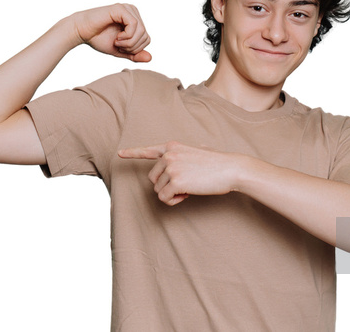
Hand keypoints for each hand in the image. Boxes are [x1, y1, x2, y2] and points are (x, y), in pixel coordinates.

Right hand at [70, 3, 150, 61]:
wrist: (81, 32)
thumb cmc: (99, 39)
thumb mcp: (120, 51)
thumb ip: (134, 54)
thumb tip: (150, 58)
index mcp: (135, 20)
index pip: (147, 39)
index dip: (135, 49)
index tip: (121, 48)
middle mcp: (133, 12)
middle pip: (145, 36)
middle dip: (133, 47)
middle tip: (118, 46)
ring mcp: (127, 9)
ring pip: (141, 31)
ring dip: (129, 43)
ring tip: (117, 42)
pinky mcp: (121, 9)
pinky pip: (134, 25)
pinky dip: (127, 36)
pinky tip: (117, 38)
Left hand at [118, 141, 242, 205]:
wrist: (230, 169)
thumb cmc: (217, 163)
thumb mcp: (197, 152)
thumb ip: (183, 156)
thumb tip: (179, 166)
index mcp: (172, 147)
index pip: (149, 150)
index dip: (133, 153)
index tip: (120, 154)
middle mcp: (168, 155)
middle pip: (153, 179)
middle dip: (165, 186)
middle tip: (184, 186)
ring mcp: (171, 168)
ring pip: (158, 190)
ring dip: (171, 194)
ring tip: (188, 189)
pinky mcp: (175, 182)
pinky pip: (164, 198)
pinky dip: (174, 201)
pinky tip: (187, 195)